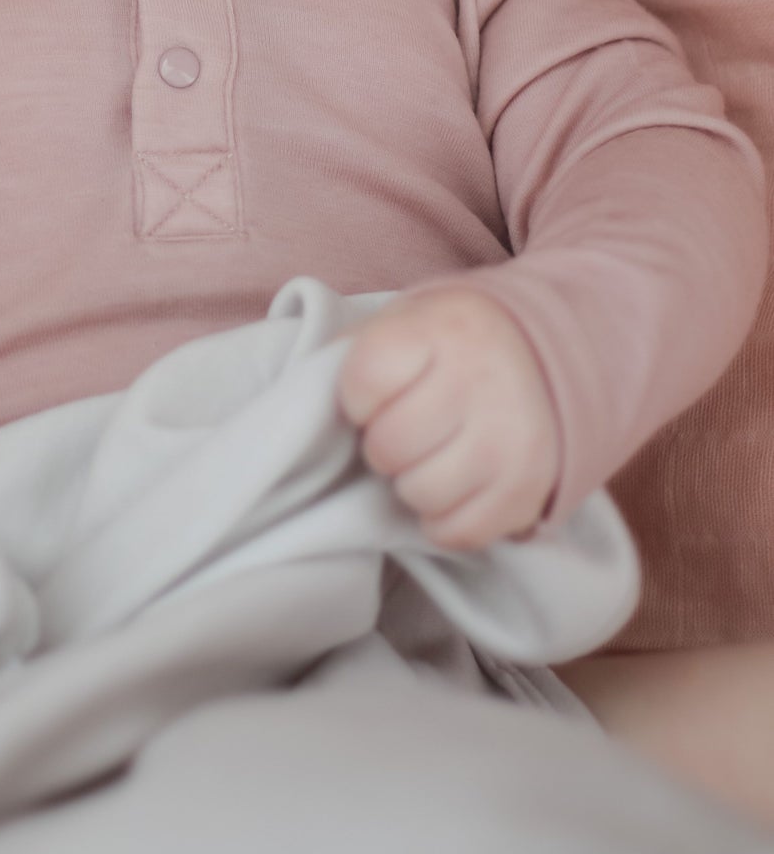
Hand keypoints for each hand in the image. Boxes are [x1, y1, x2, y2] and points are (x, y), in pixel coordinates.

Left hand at [336, 286, 560, 550]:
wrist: (547, 356)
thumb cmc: (450, 343)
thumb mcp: (404, 320)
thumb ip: (355, 351)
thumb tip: (305, 401)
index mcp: (442, 329)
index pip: (362, 384)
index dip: (358, 397)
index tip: (378, 391)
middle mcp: (482, 382)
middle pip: (388, 446)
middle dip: (384, 442)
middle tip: (405, 427)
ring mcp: (511, 441)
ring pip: (419, 493)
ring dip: (412, 480)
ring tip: (430, 454)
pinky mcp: (527, 492)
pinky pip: (457, 532)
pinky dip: (443, 516)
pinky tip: (454, 482)